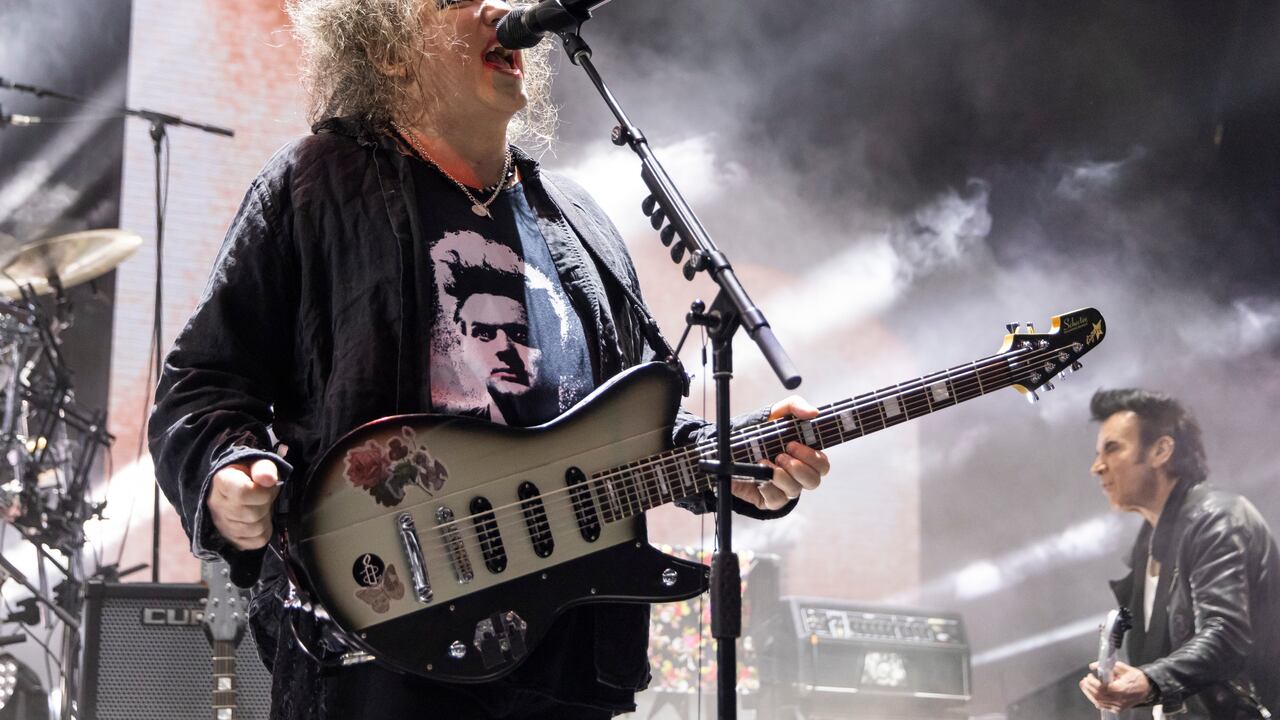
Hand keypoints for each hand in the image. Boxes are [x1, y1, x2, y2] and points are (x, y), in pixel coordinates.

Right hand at [208, 458, 279, 549]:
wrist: (238, 486)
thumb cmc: (250, 474)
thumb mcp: (258, 463)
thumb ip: (264, 468)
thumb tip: (269, 479)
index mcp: (222, 481)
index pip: (243, 493)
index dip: (262, 491)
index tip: (266, 485)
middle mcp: (216, 505)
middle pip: (252, 514)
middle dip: (266, 504)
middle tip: (264, 495)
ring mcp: (221, 525)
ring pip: (255, 529)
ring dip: (265, 518)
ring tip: (260, 506)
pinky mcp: (231, 539)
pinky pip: (257, 541)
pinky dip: (264, 531)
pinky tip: (259, 519)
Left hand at [731, 396, 830, 510]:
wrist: (728, 447)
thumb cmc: (758, 431)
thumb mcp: (775, 413)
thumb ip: (795, 406)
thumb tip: (813, 412)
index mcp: (805, 456)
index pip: (823, 464)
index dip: (812, 457)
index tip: (791, 444)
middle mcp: (798, 474)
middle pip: (814, 481)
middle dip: (798, 468)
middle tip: (780, 455)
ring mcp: (785, 488)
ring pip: (795, 491)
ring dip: (781, 476)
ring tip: (765, 463)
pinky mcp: (770, 500)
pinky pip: (776, 500)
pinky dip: (767, 487)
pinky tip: (759, 477)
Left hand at [1079, 661, 1151, 713]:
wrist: (1147, 688)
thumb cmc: (1136, 678)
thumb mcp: (1123, 668)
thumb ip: (1107, 666)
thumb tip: (1093, 666)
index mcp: (1121, 689)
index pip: (1101, 688)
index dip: (1092, 682)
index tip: (1089, 676)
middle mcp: (1119, 699)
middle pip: (1098, 695)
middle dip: (1088, 687)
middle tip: (1084, 680)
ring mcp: (1118, 706)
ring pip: (1099, 702)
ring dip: (1089, 693)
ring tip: (1085, 685)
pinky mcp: (1118, 709)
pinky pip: (1103, 706)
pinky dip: (1096, 699)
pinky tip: (1091, 694)